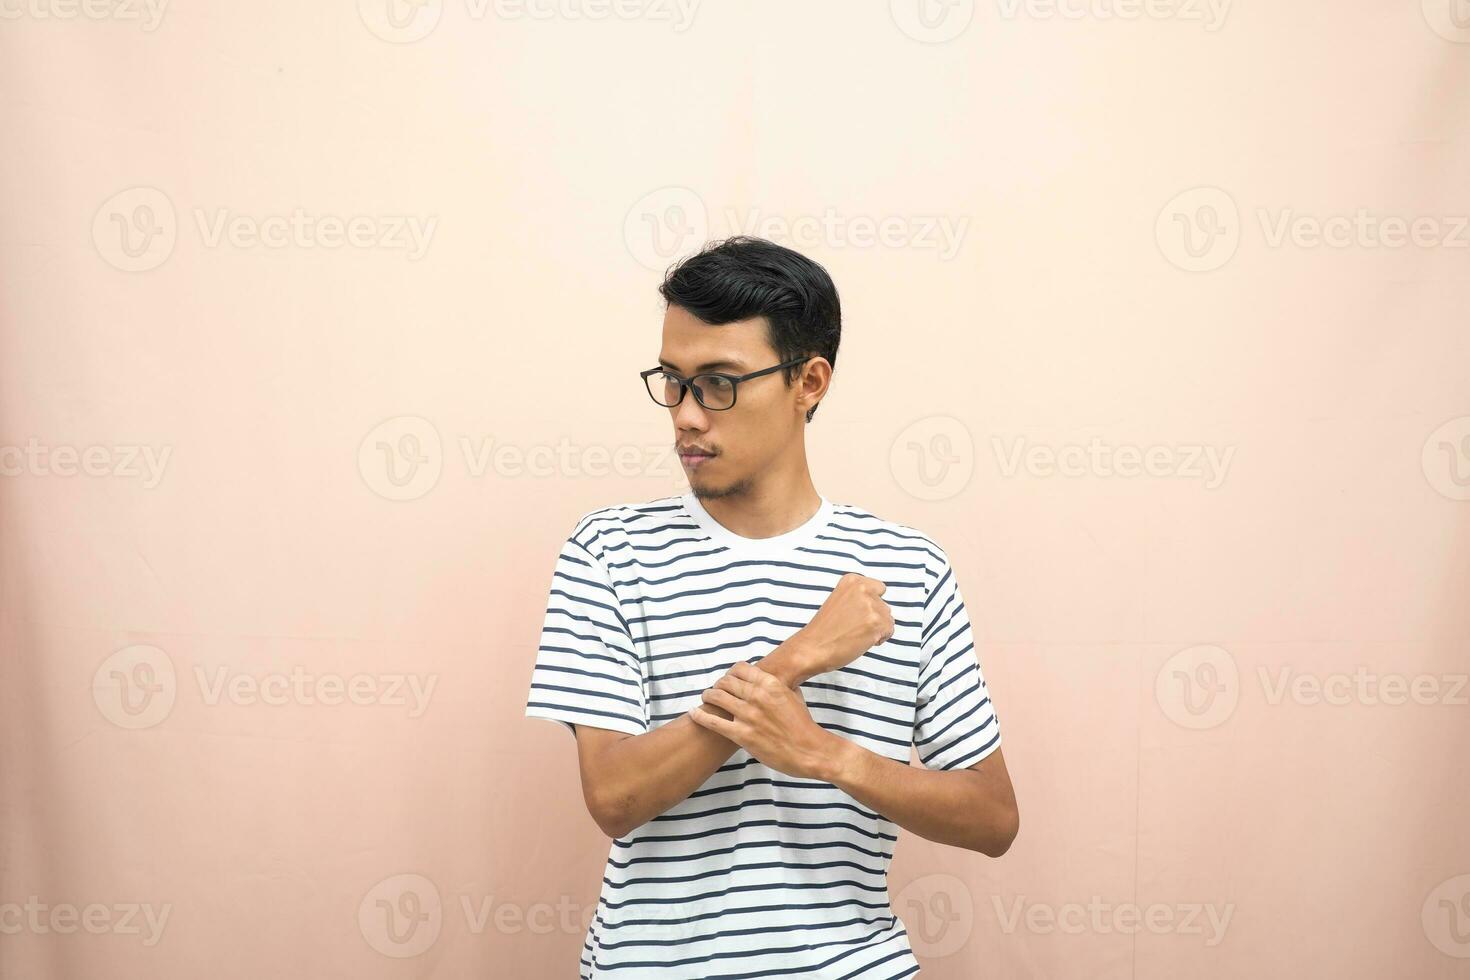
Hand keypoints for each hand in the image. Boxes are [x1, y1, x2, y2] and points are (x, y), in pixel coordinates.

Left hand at [689, 661, 838, 779]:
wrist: (809, 751)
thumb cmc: (803, 725)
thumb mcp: (794, 695)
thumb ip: (779, 685)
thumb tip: (771, 679)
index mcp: (770, 683)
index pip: (739, 669)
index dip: (730, 673)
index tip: (728, 679)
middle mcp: (757, 696)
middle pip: (726, 682)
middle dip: (718, 684)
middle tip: (716, 690)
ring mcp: (748, 715)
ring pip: (717, 697)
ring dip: (708, 696)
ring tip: (705, 698)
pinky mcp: (742, 735)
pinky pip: (713, 722)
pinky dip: (700, 716)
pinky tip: (694, 713)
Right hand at [789, 573, 895, 677]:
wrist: (813, 647)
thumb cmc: (824, 629)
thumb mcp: (840, 600)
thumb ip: (858, 597)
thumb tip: (878, 606)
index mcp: (852, 580)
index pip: (879, 588)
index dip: (871, 603)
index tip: (857, 613)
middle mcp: (863, 589)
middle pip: (884, 605)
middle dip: (874, 617)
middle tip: (854, 626)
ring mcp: (870, 606)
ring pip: (888, 618)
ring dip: (877, 628)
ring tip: (856, 633)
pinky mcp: (876, 623)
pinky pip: (889, 630)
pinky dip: (879, 638)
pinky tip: (862, 640)